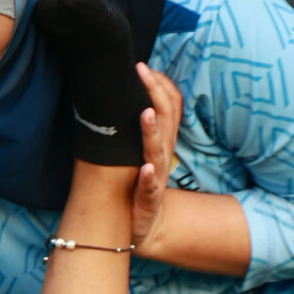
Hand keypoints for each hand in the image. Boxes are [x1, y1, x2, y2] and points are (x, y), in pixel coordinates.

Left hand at [129, 62, 182, 260]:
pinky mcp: (148, 200)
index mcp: (162, 143)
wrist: (145, 227)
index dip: (161, 86)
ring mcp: (156, 178)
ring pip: (159, 151)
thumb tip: (123, 96)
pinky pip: (151, 188)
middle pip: (168, 120)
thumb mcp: (141, 151)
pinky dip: (149, 177)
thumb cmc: (139, 185)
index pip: (171, 108)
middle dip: (155, 94)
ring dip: (153, 132)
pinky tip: (146, 168)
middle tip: (142, 71)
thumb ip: (138, 127)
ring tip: (146, 112)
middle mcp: (163, 156)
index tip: (145, 66)